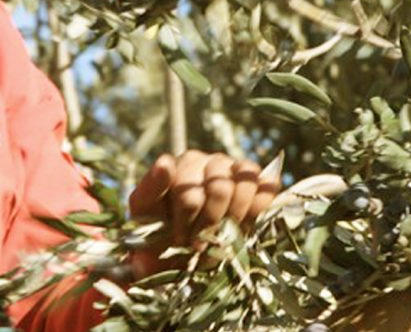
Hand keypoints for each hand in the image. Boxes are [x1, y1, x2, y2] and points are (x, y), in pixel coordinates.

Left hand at [126, 150, 279, 277]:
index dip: (188, 222)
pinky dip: (260, 205)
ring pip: (245, 182)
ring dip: (236, 217)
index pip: (191, 192)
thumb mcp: (144, 211)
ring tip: (222, 237)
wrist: (180, 249)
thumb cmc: (157, 229)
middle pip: (220, 190)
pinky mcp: (253, 180)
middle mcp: (207, 160)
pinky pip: (266, 184)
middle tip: (200, 245)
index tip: (180, 241)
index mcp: (180, 164)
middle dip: (210, 224)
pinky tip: (248, 223)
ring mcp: (233, 168)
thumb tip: (165, 163)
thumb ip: (150, 188)